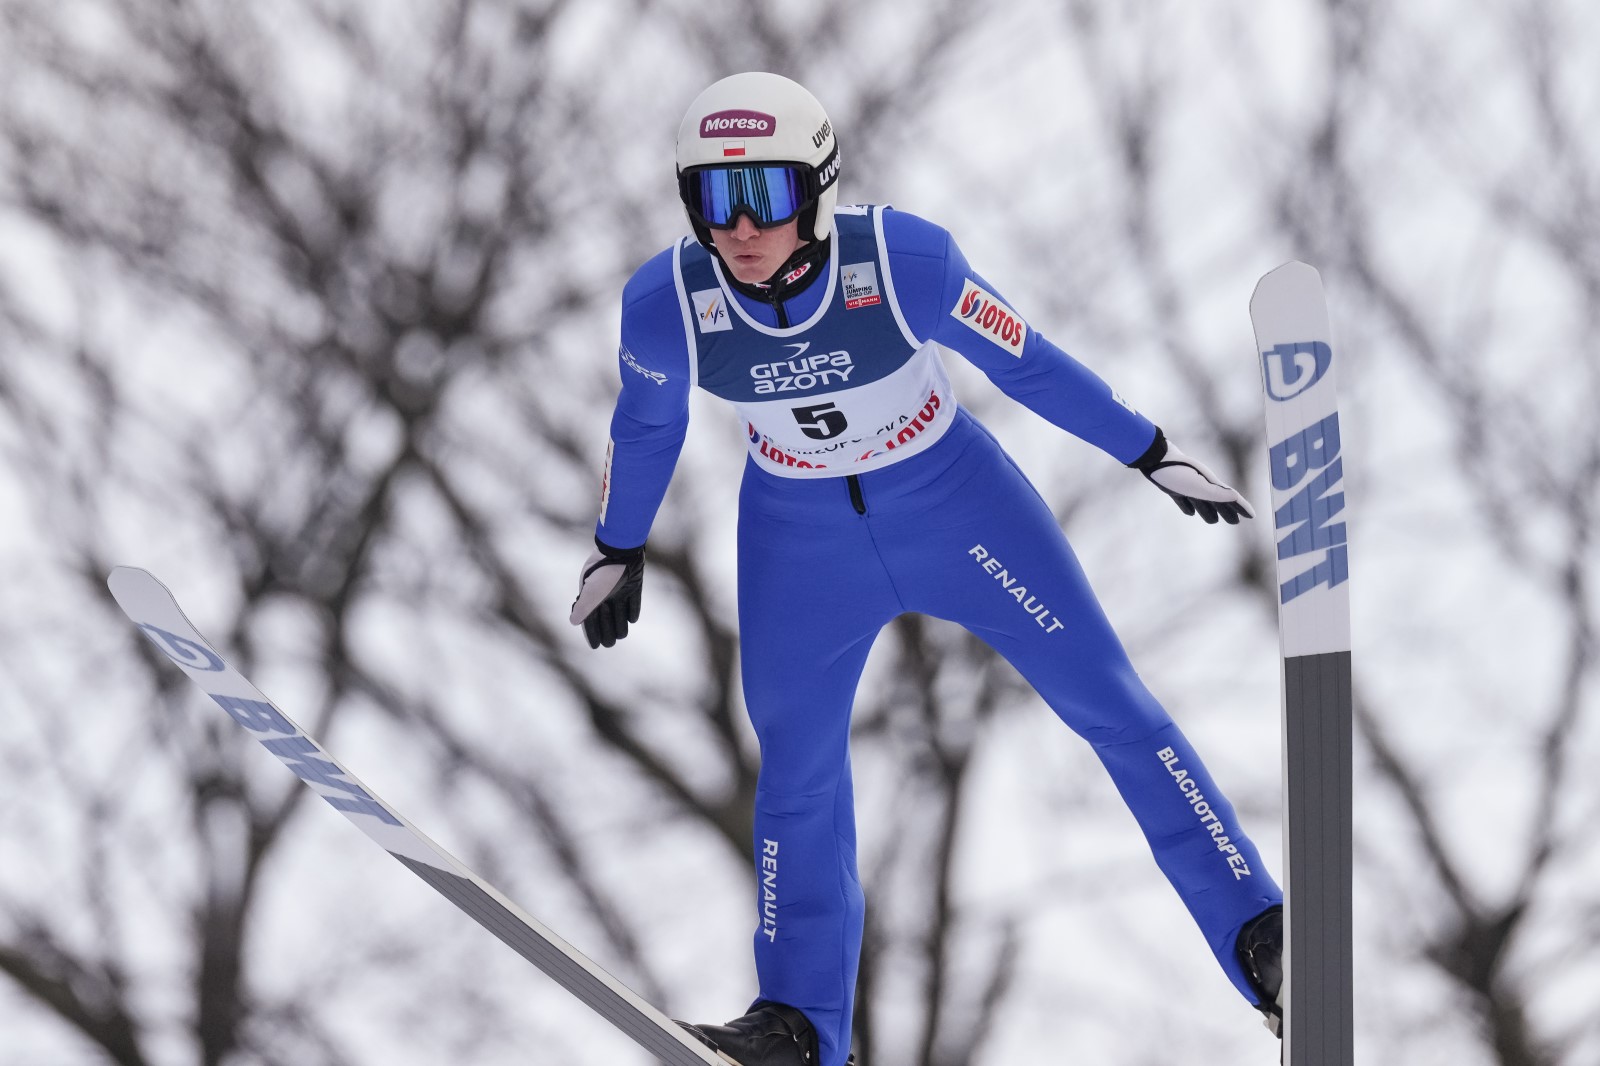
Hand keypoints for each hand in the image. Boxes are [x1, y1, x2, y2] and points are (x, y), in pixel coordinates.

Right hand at [569, 540, 645, 647]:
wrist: (622, 549)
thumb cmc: (604, 571)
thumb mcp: (592, 591)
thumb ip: (584, 607)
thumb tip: (573, 622)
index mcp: (592, 595)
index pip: (591, 619)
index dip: (592, 633)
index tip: (595, 646)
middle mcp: (605, 593)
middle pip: (605, 617)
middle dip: (606, 631)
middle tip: (609, 644)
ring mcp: (619, 589)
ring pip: (619, 612)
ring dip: (619, 624)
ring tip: (621, 635)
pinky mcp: (633, 584)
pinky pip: (632, 601)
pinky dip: (632, 610)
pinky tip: (632, 619)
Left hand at [1129, 428, 1253, 524]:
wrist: (1154, 458)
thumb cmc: (1176, 472)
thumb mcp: (1197, 485)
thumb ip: (1215, 492)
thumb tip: (1235, 497)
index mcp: (1210, 485)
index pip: (1231, 499)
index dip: (1242, 507)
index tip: (1252, 516)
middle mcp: (1201, 485)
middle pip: (1218, 502)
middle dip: (1228, 512)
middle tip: (1236, 522)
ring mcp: (1187, 486)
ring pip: (1202, 503)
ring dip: (1209, 512)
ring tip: (1214, 521)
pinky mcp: (1173, 488)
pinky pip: (1183, 501)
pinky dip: (1188, 507)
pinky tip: (1189, 512)